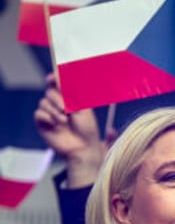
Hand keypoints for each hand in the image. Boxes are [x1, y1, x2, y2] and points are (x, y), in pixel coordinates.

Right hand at [33, 73, 105, 187]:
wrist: (83, 147)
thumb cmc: (87, 129)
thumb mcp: (83, 107)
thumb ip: (71, 91)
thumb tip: (59, 75)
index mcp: (70, 99)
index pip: (58, 84)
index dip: (54, 79)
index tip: (52, 79)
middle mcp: (59, 105)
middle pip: (49, 92)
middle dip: (58, 99)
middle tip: (68, 110)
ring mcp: (50, 113)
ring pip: (43, 102)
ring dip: (55, 111)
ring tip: (65, 121)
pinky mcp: (43, 123)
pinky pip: (39, 113)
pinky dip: (48, 117)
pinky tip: (57, 125)